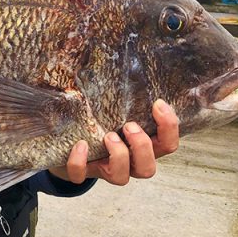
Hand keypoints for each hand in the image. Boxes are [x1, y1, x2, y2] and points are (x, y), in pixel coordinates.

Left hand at [49, 99, 179, 185]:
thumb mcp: (114, 111)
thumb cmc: (100, 124)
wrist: (68, 146)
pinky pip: (81, 175)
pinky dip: (80, 161)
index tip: (157, 103)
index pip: (168, 145)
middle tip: (129, 125)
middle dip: (142, 146)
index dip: (169, 127)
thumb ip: (123, 97)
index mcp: (142, 148)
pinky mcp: (81, 173)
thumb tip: (124, 59)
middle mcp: (128, 163)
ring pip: (122, 177)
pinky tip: (80, 144)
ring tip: (108, 135)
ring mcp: (105, 170)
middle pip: (148, 168)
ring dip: (118, 155)